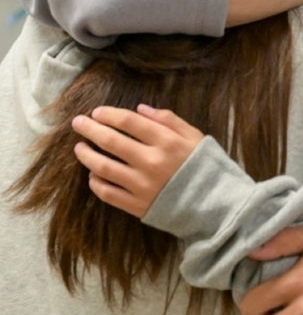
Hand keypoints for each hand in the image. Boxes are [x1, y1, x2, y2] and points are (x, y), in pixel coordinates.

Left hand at [71, 103, 203, 216]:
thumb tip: (140, 108)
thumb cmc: (205, 165)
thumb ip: (169, 119)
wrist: (214, 204)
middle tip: (77, 122)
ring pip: (103, 167)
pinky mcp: (136, 206)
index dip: (109, 115)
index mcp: (166, 141)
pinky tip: (92, 175)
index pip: (129, 122)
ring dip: (86, 155)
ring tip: (79, 147)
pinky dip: (96, 183)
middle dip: (90, 129)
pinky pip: (108, 193)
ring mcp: (141, 185)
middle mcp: (150, 161)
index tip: (97, 112)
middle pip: (111, 141)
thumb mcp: (195, 136)